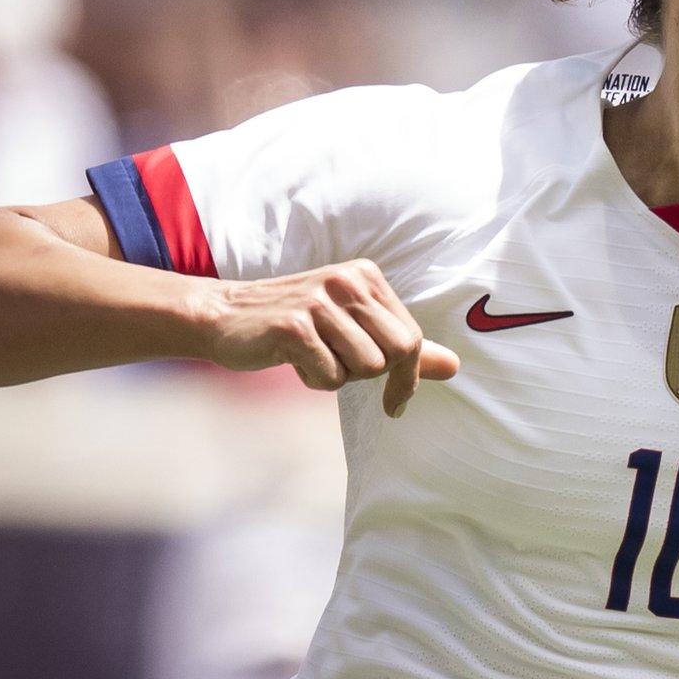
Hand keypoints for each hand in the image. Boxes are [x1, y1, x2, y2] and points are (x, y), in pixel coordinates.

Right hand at [203, 259, 459, 416]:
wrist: (223, 316)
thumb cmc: (296, 325)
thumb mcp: (354, 328)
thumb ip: (405, 347)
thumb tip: (455, 367)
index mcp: (366, 276)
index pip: (413, 337)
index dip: (408, 377)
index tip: (396, 402)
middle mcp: (346, 282)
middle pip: (397, 352)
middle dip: (375, 376)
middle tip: (341, 370)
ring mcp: (319, 302)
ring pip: (365, 367)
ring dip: (338, 376)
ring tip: (313, 357)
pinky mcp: (293, 327)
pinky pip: (330, 377)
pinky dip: (315, 380)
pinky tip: (294, 361)